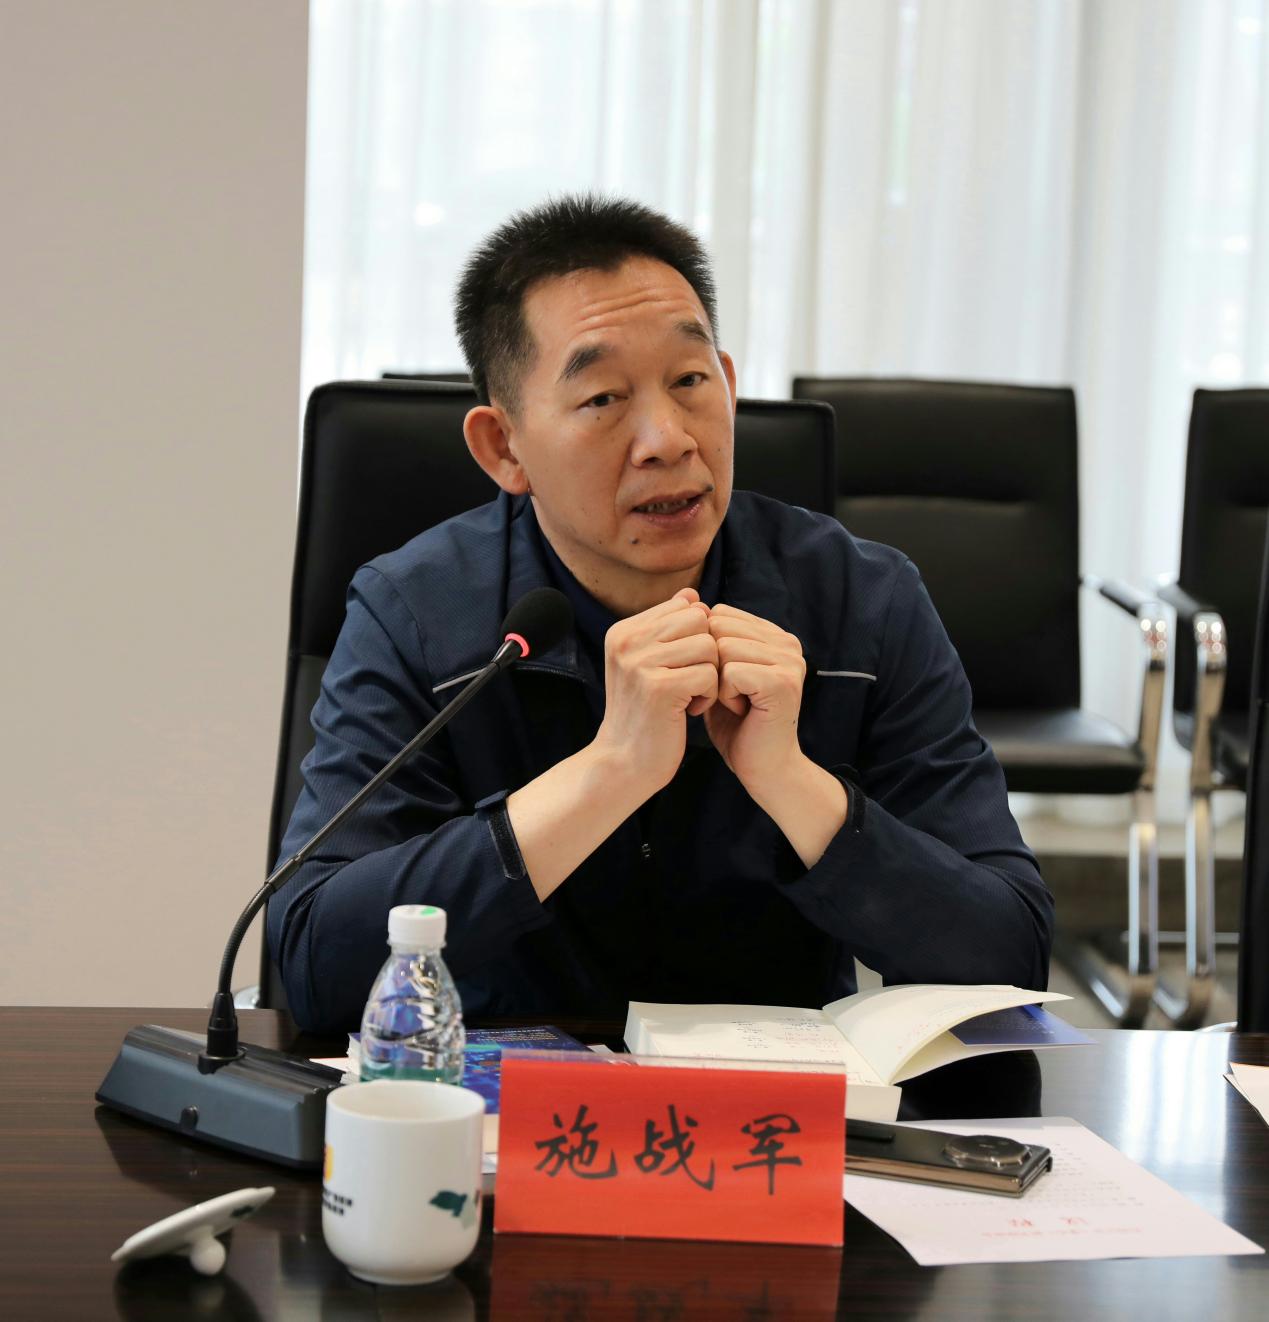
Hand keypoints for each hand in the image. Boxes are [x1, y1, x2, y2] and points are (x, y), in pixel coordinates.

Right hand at [592, 588, 718, 794]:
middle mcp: (626, 641)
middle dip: (706, 653)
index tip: (681, 666)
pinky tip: (690, 711)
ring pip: (708, 646)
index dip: (695, 637)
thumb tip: (692, 594)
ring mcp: (640, 663)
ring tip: (689, 697)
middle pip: (699, 621)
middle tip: (691, 682)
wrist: (623, 763)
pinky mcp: (659, 688)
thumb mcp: (648, 664)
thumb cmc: (643, 714)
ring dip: (709, 675)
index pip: (684, 606)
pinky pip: (710, 673)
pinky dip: (708, 695)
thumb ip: (667, 628)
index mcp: (622, 631)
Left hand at [703, 604, 807, 795]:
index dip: (708, 650)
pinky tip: (741, 711)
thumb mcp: (718, 673)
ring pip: (723, 648)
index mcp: (775, 635)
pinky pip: (730, 672)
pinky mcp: (782, 682)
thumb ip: (709, 640)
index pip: (720, 615)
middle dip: (711, 666)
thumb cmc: (736, 723)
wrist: (762, 767)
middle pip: (719, 628)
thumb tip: (687, 600)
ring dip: (718, 682)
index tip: (724, 681)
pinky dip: (724, 696)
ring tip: (737, 703)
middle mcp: (788, 643)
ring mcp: (789, 661)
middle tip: (730, 696)